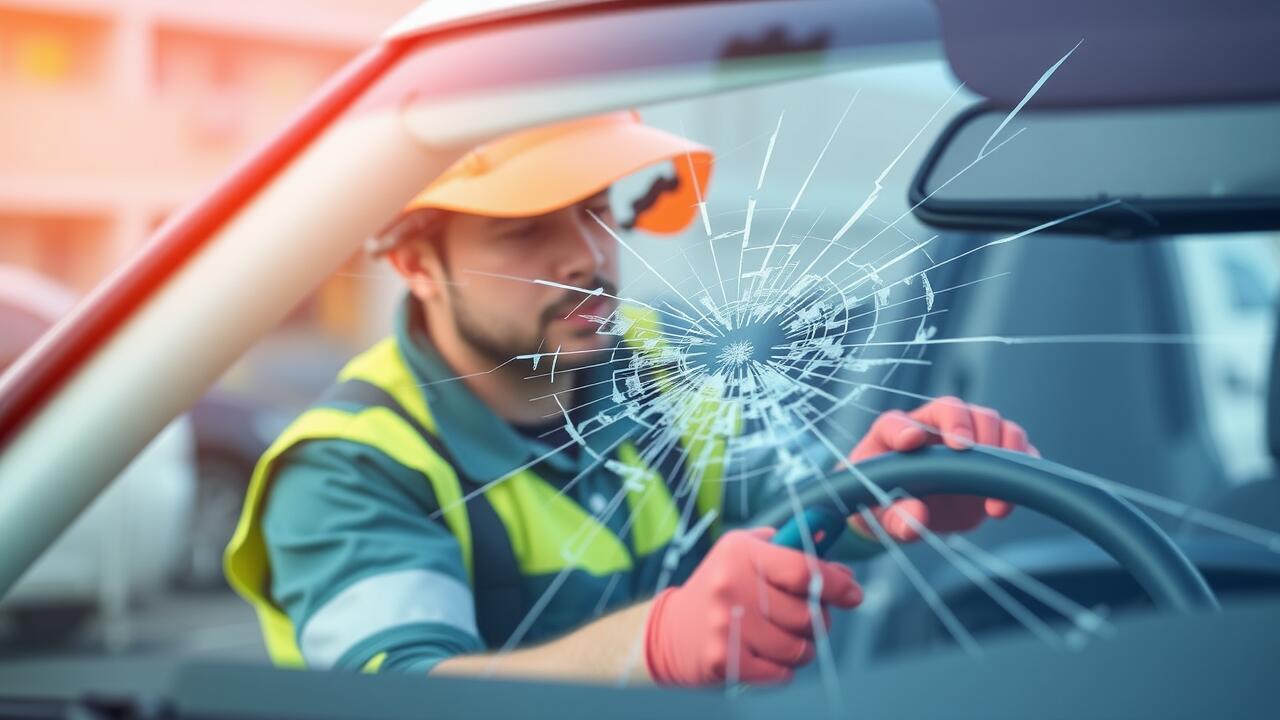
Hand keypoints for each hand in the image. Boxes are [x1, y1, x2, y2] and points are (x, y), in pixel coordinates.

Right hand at [644, 528, 861, 685]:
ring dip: (802, 648)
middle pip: (805, 615)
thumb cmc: (721, 587)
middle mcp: (731, 586)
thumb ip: (791, 553)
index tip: (852, 594)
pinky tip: (766, 656)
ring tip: (785, 639)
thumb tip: (843, 574)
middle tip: (809, 619)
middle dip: (819, 621)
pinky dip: (783, 669)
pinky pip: (780, 673)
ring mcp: (725, 625)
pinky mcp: (723, 660)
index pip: (802, 569)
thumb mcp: (745, 552)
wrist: (671, 630)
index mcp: (741, 554)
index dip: (835, 584)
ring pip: (797, 648)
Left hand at [846, 397, 1037, 541]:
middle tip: (967, 452)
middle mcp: (933, 428)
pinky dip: (1022, 466)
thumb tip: (915, 521)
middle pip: (954, 408)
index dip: (903, 430)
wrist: (913, 513)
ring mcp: (968, 439)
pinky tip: (1008, 496)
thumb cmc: (888, 504)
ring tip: (994, 481)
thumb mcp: (884, 514)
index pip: (896, 423)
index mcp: (894, 435)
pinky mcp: (993, 459)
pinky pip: (1018, 450)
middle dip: (965, 427)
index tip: (912, 441)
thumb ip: (897, 517)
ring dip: (1000, 445)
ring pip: (992, 421)